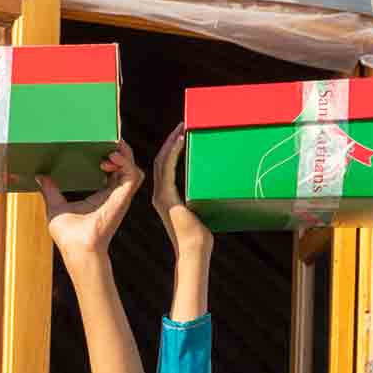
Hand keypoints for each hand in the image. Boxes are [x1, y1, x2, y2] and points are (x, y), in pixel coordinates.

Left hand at [39, 141, 143, 259]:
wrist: (77, 249)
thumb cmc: (68, 236)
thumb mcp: (55, 206)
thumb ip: (50, 191)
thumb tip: (40, 177)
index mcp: (101, 195)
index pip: (111, 169)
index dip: (110, 154)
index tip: (101, 141)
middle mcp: (113, 194)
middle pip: (124, 164)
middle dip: (120, 148)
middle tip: (109, 137)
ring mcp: (120, 196)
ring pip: (132, 167)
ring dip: (125, 154)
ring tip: (112, 146)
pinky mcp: (122, 198)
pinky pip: (133, 175)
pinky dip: (126, 163)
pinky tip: (112, 157)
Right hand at [151, 125, 214, 258]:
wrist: (194, 249)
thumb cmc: (200, 234)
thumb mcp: (200, 208)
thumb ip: (199, 195)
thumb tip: (213, 183)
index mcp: (166, 196)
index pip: (165, 166)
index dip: (171, 148)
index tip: (181, 134)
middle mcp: (159, 194)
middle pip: (161, 160)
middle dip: (171, 140)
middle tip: (181, 124)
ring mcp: (161, 195)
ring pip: (161, 161)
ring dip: (171, 142)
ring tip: (181, 128)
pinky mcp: (166, 196)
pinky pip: (167, 168)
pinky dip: (173, 152)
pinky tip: (181, 140)